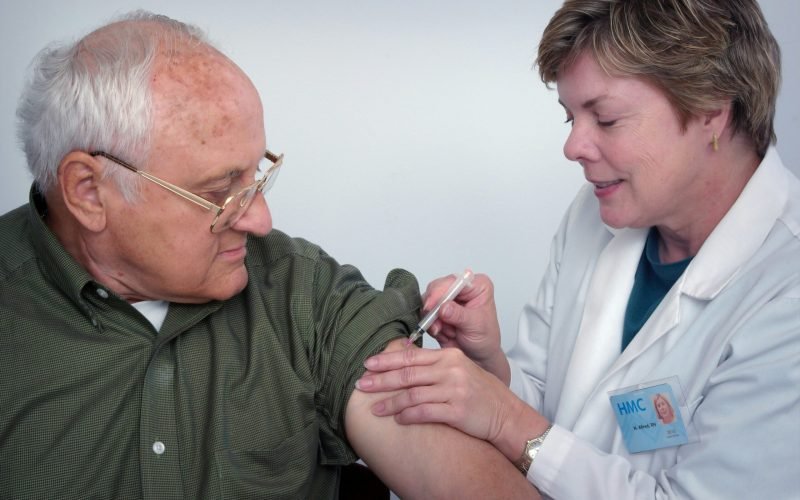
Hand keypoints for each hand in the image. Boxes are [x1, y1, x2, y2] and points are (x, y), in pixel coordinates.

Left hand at [356, 347, 528, 452]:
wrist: (506, 414)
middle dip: (381, 380)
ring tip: (376, 409)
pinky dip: (408, 416)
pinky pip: (425, 412)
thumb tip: (405, 361)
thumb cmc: (481, 393)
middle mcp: (451, 370)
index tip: (368, 364)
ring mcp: (454, 390)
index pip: (412, 355)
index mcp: (449, 356)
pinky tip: (398, 419)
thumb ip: (436, 365)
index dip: (387, 360)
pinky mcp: (457, 410)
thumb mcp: (460, 369)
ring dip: (391, 402)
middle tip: (362, 384)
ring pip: (413, 394)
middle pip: (407, 373)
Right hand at [423, 273, 508, 381]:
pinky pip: (425, 314)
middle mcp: (461, 289)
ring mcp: (447, 299)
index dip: (441, 291)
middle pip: (437, 288)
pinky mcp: (437, 310)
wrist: (478, 356)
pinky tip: (442, 333)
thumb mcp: (476, 326)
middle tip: (435, 323)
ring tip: (445, 331)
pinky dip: (430, 325)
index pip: (454, 281)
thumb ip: (459, 315)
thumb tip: (444, 307)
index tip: (432, 305)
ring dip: (432, 319)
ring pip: (428, 301)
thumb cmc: (485, 339)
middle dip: (434, 307)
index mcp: (477, 286)